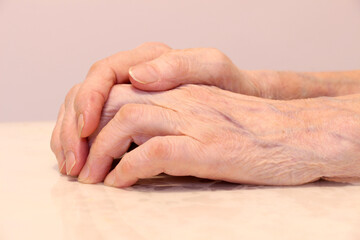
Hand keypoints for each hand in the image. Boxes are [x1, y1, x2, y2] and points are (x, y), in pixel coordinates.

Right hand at [52, 43, 258, 175]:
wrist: (238, 99)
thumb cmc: (227, 85)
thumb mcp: (212, 69)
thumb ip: (177, 66)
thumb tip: (136, 77)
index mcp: (145, 58)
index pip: (102, 73)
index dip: (89, 100)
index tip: (86, 129)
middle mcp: (130, 74)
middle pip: (84, 94)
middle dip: (72, 128)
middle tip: (73, 162)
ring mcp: (127, 95)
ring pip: (82, 112)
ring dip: (71, 140)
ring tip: (72, 169)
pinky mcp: (127, 116)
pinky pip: (93, 127)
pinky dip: (82, 146)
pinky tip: (81, 164)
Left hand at [76, 84, 359, 186]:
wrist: (296, 135)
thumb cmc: (250, 133)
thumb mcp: (203, 118)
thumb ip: (169, 124)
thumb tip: (133, 149)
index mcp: (180, 89)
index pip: (120, 89)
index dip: (91, 114)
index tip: (79, 145)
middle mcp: (183, 98)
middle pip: (115, 100)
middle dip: (84, 132)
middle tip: (73, 164)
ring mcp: (196, 120)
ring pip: (128, 121)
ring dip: (99, 152)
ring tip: (88, 179)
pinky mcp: (208, 147)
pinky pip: (155, 151)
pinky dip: (129, 169)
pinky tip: (120, 184)